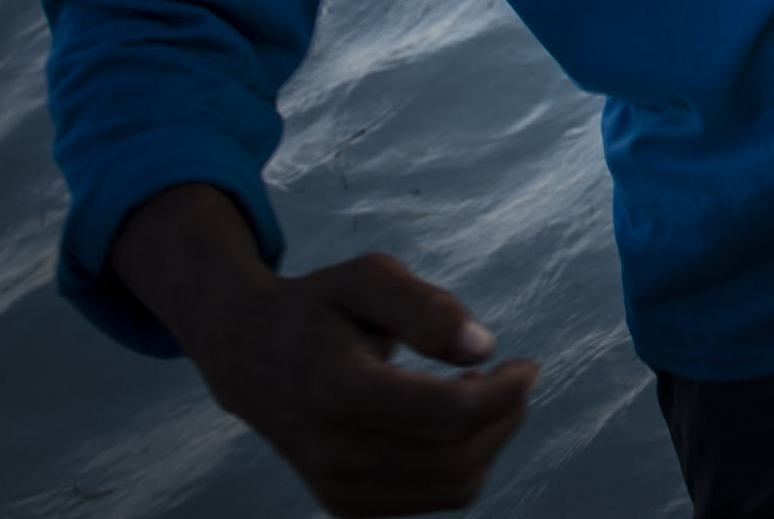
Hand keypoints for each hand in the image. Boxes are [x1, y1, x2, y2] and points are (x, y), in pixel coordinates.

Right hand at [112, 187, 537, 516]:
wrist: (248, 356)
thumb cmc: (318, 308)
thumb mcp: (368, 277)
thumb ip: (427, 306)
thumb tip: (484, 348)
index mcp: (337, 388)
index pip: (449, 414)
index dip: (506, 393)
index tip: (526, 365)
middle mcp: (332, 450)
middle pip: (458, 457)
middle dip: (506, 417)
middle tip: (510, 377)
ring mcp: (335, 486)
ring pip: (453, 487)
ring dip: (489, 442)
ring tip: (477, 394)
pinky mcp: (343, 504)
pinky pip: (433, 499)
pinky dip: (462, 464)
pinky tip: (449, 423)